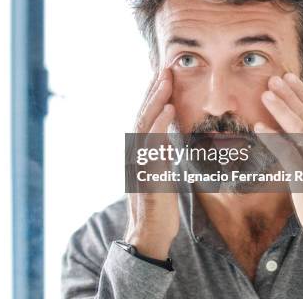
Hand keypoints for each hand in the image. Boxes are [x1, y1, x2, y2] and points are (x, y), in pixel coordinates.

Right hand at [125, 68, 178, 259]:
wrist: (149, 234)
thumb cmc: (158, 206)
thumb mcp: (158, 174)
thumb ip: (160, 155)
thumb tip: (166, 140)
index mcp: (137, 153)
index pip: (144, 118)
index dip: (153, 96)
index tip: (163, 76)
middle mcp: (134, 154)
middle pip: (142, 115)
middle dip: (153, 90)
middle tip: (165, 68)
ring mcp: (138, 163)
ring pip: (144, 124)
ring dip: (155, 100)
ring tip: (166, 80)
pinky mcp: (147, 173)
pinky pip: (152, 143)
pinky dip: (159, 124)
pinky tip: (169, 109)